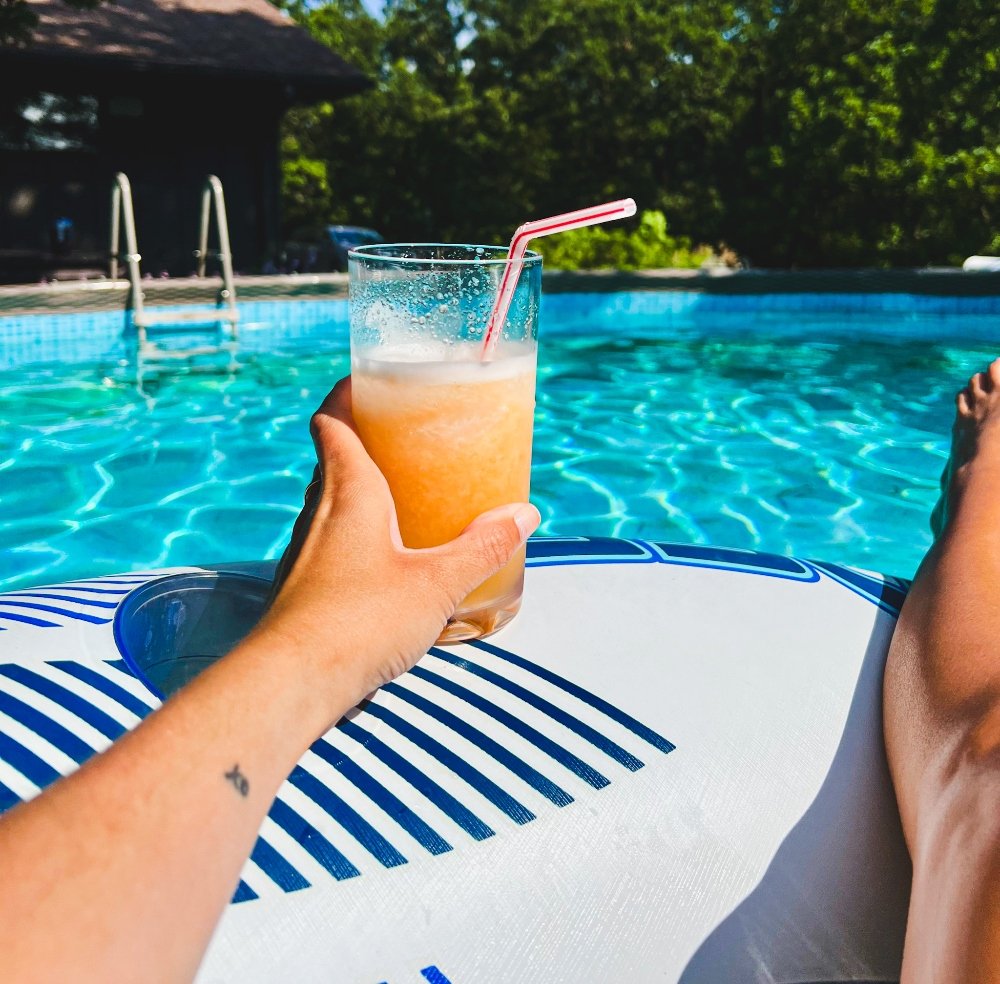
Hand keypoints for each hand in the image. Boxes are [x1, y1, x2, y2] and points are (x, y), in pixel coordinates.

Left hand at [257, 377, 539, 718]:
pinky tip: (388, 565)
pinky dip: (358, 538)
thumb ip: (482, 548)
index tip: (371, 380)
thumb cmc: (360, 620)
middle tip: (408, 439)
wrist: (291, 682)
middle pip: (333, 459)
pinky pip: (332, 545)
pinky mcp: (303, 590)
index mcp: (348, 492)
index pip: (332, 421)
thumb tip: (523, 516)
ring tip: (406, 500)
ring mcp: (306, 553)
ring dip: (362, 492)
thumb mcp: (437, 583)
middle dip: (366, 442)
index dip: (347, 394)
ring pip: (331, 504)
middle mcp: (319, 514)